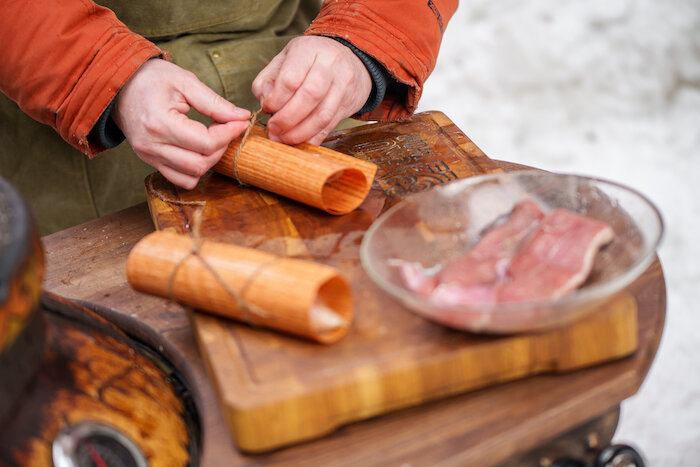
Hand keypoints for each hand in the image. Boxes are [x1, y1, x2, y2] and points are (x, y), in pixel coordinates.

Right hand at [112, 59, 250, 188]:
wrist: (119, 85)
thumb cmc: (151, 79)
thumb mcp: (185, 82)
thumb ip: (215, 103)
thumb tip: (241, 117)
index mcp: (160, 123)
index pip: (206, 142)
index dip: (229, 133)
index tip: (239, 122)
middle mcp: (152, 146)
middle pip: (201, 164)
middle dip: (221, 148)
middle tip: (226, 128)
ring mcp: (149, 156)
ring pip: (191, 176)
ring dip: (209, 161)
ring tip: (212, 139)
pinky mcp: (150, 161)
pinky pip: (179, 180)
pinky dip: (195, 171)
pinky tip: (199, 150)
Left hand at [252, 36, 371, 144]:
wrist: (351, 61)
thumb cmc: (310, 61)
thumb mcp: (285, 59)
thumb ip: (268, 80)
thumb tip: (265, 102)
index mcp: (308, 50)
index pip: (290, 79)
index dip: (276, 100)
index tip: (267, 109)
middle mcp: (330, 64)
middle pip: (309, 96)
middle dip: (288, 119)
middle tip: (274, 129)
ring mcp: (343, 84)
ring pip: (322, 115)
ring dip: (300, 132)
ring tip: (284, 139)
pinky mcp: (349, 103)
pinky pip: (330, 126)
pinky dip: (313, 139)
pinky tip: (300, 143)